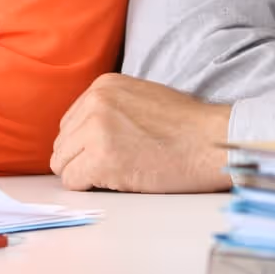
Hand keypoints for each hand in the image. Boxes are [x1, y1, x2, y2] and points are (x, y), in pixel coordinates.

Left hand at [51, 74, 233, 192]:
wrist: (211, 141)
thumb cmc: (185, 127)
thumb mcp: (140, 98)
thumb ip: (109, 109)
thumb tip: (81, 135)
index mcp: (103, 86)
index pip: (70, 123)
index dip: (85, 145)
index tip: (109, 153)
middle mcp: (95, 102)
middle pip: (63, 143)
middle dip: (81, 160)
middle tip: (113, 169)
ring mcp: (96, 129)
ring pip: (63, 164)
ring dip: (84, 175)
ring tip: (117, 174)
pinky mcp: (102, 158)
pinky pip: (73, 181)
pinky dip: (89, 188)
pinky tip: (117, 182)